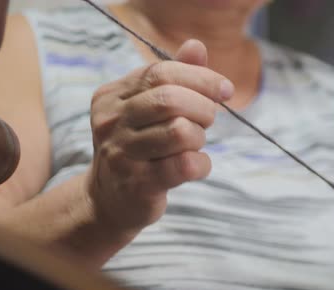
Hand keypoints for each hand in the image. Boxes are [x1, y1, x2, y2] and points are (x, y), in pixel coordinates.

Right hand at [85, 39, 233, 237]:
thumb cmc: (136, 147)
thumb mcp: (146, 108)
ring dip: (200, 138)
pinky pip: (186, 165)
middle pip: (171, 100)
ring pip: (181, 132)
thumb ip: (173, 77)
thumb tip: (196, 46)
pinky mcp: (138, 184)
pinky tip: (195, 166)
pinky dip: (202, 164)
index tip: (225, 90)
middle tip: (208, 120)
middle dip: (203, 108)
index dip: (200, 77)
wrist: (108, 199)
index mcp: (112, 96)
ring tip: (194, 144)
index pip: (160, 72)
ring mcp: (121, 154)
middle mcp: (111, 122)